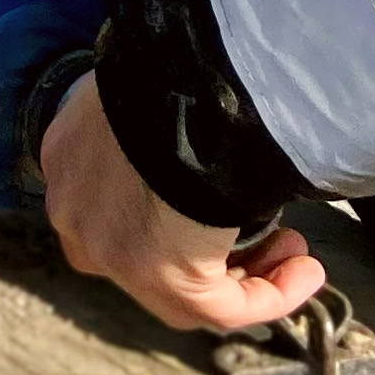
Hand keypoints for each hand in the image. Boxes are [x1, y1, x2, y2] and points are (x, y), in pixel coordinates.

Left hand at [39, 72, 326, 332]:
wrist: (185, 79)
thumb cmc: (176, 65)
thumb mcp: (153, 78)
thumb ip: (162, 109)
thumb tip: (202, 110)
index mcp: (68, 155)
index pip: (106, 203)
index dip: (165, 214)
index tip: (218, 197)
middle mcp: (77, 211)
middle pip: (142, 254)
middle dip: (208, 249)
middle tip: (266, 230)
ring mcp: (112, 250)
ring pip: (183, 289)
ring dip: (248, 274)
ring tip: (296, 250)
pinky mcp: (160, 278)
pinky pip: (221, 308)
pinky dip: (269, 296)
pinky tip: (307, 273)